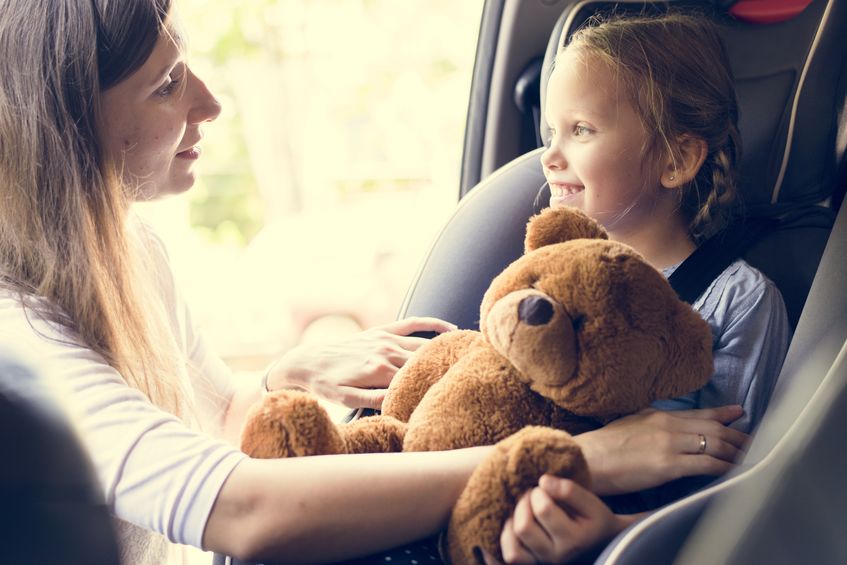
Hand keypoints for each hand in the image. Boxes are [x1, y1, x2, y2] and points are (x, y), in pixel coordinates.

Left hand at [267, 317, 456, 408]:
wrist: (305, 361)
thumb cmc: (325, 386)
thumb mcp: (345, 400)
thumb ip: (374, 401)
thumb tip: (400, 403)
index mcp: (380, 371)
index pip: (416, 380)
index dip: (438, 385)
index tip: (460, 390)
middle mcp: (386, 351)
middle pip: (424, 362)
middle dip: (448, 367)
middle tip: (476, 373)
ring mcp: (385, 338)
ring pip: (422, 345)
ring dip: (446, 349)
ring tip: (471, 354)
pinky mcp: (382, 330)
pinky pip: (412, 323)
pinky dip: (432, 324)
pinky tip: (450, 329)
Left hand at [483, 476, 635, 563]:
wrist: (602, 544)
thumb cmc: (594, 520)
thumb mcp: (591, 503)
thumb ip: (569, 490)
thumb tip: (543, 481)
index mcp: (573, 540)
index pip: (543, 510)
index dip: (540, 492)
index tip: (546, 488)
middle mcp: (556, 556)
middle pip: (523, 527)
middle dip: (524, 503)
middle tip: (534, 496)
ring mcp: (543, 562)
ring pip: (513, 543)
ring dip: (514, 519)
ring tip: (526, 510)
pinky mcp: (533, 564)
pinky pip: (511, 554)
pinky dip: (508, 536)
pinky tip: (517, 522)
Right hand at [576, 405, 748, 495]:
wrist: (586, 459)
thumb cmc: (602, 447)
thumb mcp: (628, 424)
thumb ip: (649, 424)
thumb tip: (662, 427)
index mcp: (658, 415)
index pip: (699, 414)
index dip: (723, 414)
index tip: (740, 413)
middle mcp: (668, 425)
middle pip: (714, 429)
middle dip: (738, 436)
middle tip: (756, 442)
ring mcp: (669, 444)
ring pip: (715, 444)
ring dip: (737, 452)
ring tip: (752, 458)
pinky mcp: (668, 465)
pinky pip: (706, 464)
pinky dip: (725, 467)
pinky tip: (736, 471)